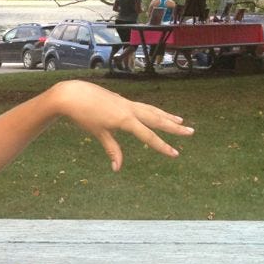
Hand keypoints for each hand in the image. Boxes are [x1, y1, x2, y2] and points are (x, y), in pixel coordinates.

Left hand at [49, 81, 193, 170]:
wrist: (72, 94)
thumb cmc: (83, 115)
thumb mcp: (98, 133)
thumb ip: (112, 150)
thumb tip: (117, 168)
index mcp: (125, 120)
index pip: (149, 136)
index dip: (162, 146)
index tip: (175, 154)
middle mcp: (130, 109)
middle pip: (157, 119)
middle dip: (174, 127)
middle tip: (191, 131)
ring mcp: (126, 102)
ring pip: (152, 110)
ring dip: (166, 116)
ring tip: (180, 120)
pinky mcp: (121, 99)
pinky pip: (143, 106)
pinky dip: (153, 111)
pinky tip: (156, 113)